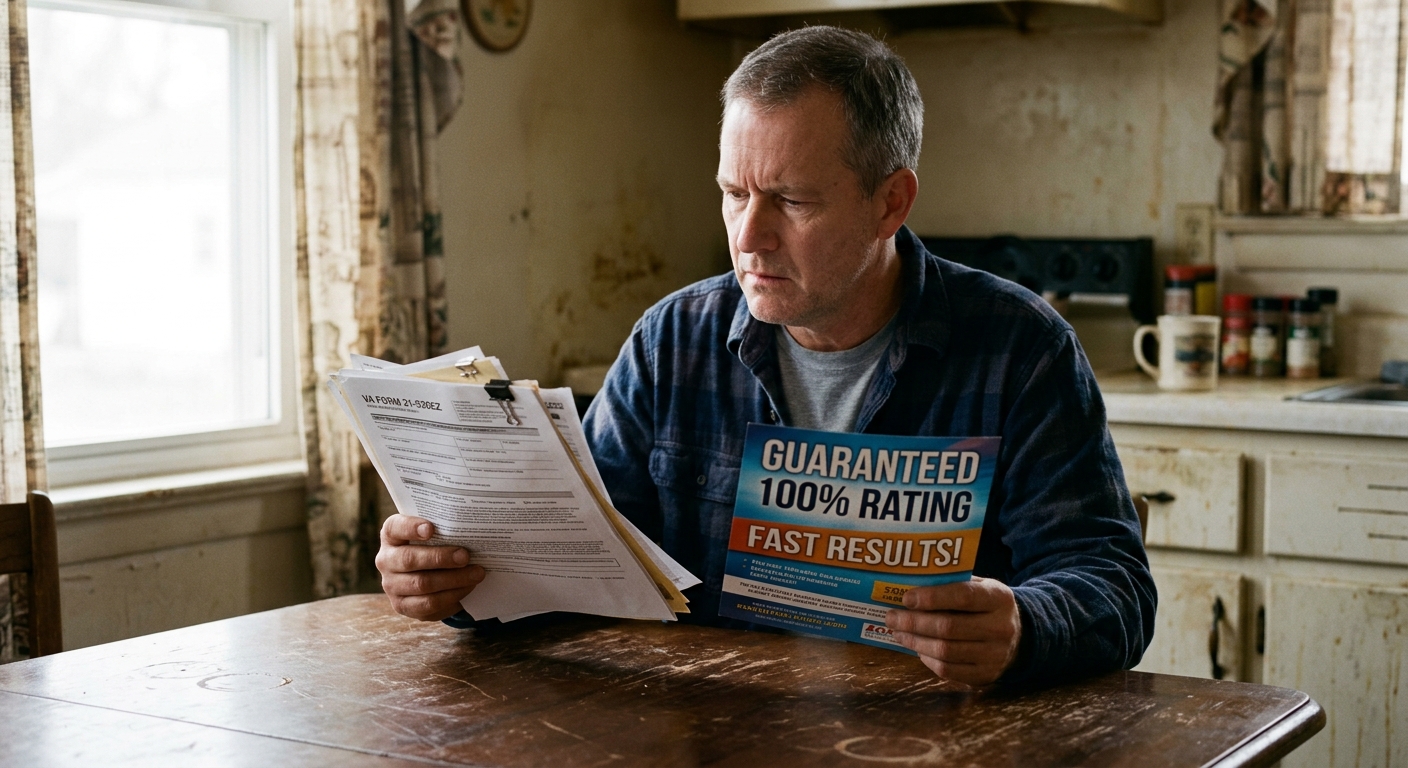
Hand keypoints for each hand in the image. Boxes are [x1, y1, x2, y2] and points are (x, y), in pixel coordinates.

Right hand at [375, 514, 485, 620]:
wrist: (425, 573)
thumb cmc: (433, 546)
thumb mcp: (434, 534)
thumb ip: (444, 529)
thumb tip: (471, 530)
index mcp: (391, 535)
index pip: (395, 528)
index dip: (411, 528)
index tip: (431, 528)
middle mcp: (386, 560)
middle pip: (409, 560)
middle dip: (440, 558)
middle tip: (465, 556)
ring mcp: (391, 585)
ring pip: (422, 584)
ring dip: (453, 580)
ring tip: (476, 574)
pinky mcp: (402, 606)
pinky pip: (428, 604)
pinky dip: (451, 597)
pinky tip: (468, 588)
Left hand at [885, 576, 1021, 686]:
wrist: (1020, 637)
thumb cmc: (987, 606)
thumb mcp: (980, 587)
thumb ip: (952, 585)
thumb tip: (910, 587)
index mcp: (999, 598)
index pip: (963, 597)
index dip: (932, 598)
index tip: (906, 598)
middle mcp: (1000, 628)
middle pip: (949, 628)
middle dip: (914, 622)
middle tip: (891, 617)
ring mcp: (995, 655)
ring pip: (945, 652)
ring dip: (915, 642)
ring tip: (898, 633)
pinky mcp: (986, 675)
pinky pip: (948, 671)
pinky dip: (927, 660)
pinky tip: (917, 648)